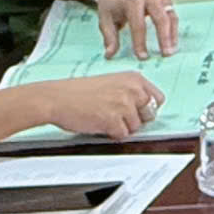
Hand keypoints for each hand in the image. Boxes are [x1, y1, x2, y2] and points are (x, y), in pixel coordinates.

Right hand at [30, 72, 164, 138]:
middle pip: (150, 114)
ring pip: (136, 127)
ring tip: (103, 117)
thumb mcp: (112, 82)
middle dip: (136, 119)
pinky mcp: (114, 120)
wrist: (56, 98)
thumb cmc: (79, 91)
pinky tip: (99, 123)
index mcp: (134, 78)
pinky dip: (112, 134)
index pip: (157, 98)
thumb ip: (131, 92)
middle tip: (116, 115)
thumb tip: (148, 110)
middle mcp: (132, 89)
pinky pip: (122, 135)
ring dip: (122, 127)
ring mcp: (124, 105)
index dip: (147, 108)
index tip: (137, 111)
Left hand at [96, 0, 178, 59]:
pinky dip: (174, 28)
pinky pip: (172, 14)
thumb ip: (109, 37)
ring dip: (172, 34)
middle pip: (160, 18)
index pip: (138, 24)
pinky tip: (172, 41)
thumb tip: (110, 55)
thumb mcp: (104, 18)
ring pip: (170, 16)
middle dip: (164, 37)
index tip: (142, 57)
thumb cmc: (111, 2)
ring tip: (171, 50)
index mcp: (132, 1)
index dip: (140, 42)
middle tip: (165, 54)